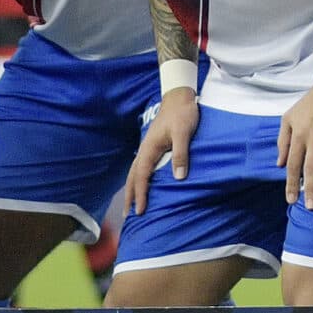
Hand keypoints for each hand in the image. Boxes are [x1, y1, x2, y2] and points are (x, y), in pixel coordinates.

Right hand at [126, 86, 199, 215]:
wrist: (179, 96)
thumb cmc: (182, 114)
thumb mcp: (183, 133)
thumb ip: (181, 154)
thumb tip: (178, 178)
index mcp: (149, 149)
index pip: (141, 177)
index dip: (141, 195)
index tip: (140, 211)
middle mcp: (145, 150)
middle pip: (133, 178)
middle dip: (131, 197)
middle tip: (129, 216)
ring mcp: (148, 148)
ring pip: (135, 173)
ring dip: (133, 190)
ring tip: (132, 206)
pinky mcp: (153, 146)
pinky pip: (142, 167)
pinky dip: (139, 179)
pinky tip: (143, 185)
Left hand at [277, 80, 312, 209]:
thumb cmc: (310, 102)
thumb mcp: (288, 118)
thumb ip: (282, 140)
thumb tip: (279, 163)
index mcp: (299, 136)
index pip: (292, 164)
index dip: (291, 183)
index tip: (291, 200)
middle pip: (311, 168)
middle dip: (311, 189)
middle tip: (312, 207)